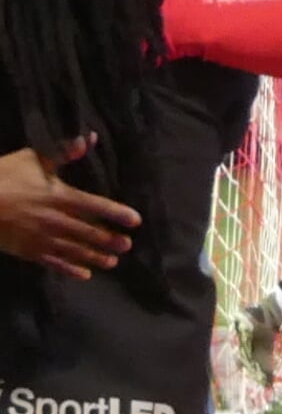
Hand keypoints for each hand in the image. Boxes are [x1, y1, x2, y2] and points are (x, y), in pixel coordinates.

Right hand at [0, 139, 140, 279]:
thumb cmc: (3, 178)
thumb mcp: (33, 159)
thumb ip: (63, 152)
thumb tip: (89, 138)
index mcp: (60, 196)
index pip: (96, 206)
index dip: (117, 213)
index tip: (135, 221)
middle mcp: (56, 220)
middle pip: (89, 232)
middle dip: (109, 240)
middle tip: (127, 246)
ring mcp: (41, 238)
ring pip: (74, 250)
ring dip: (94, 257)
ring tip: (112, 263)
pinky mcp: (27, 251)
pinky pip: (53, 263)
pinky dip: (70, 269)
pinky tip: (84, 275)